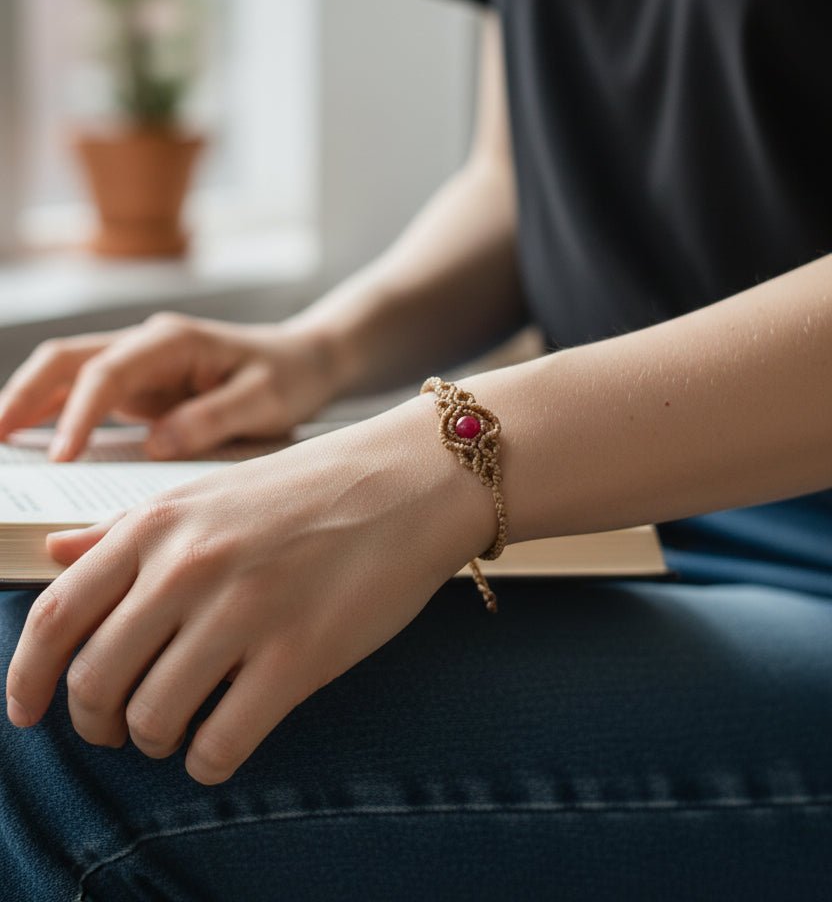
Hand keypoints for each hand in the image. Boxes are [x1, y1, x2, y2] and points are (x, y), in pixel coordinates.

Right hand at [0, 312, 339, 460]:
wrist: (305, 360)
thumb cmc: (288, 378)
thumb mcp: (266, 401)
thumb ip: (213, 419)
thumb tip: (157, 445)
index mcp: (174, 341)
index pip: (108, 373)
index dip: (79, 414)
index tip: (63, 459)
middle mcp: (147, 345)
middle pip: (67, 359)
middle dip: (24, 393)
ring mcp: (139, 364)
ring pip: (66, 373)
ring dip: (28, 402)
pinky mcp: (139, 386)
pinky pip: (83, 394)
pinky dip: (52, 414)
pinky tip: (29, 443)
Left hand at [4, 398, 490, 783]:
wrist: (410, 478)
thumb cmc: (309, 487)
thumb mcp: (207, 492)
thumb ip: (127, 529)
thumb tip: (56, 555)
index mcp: (160, 523)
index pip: (57, 616)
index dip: (27, 678)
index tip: (28, 712)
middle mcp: (190, 565)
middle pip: (94, 680)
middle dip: (96, 722)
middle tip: (119, 726)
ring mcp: (244, 610)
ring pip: (151, 719)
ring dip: (155, 740)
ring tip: (178, 728)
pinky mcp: (299, 655)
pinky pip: (220, 744)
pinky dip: (208, 760)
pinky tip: (223, 741)